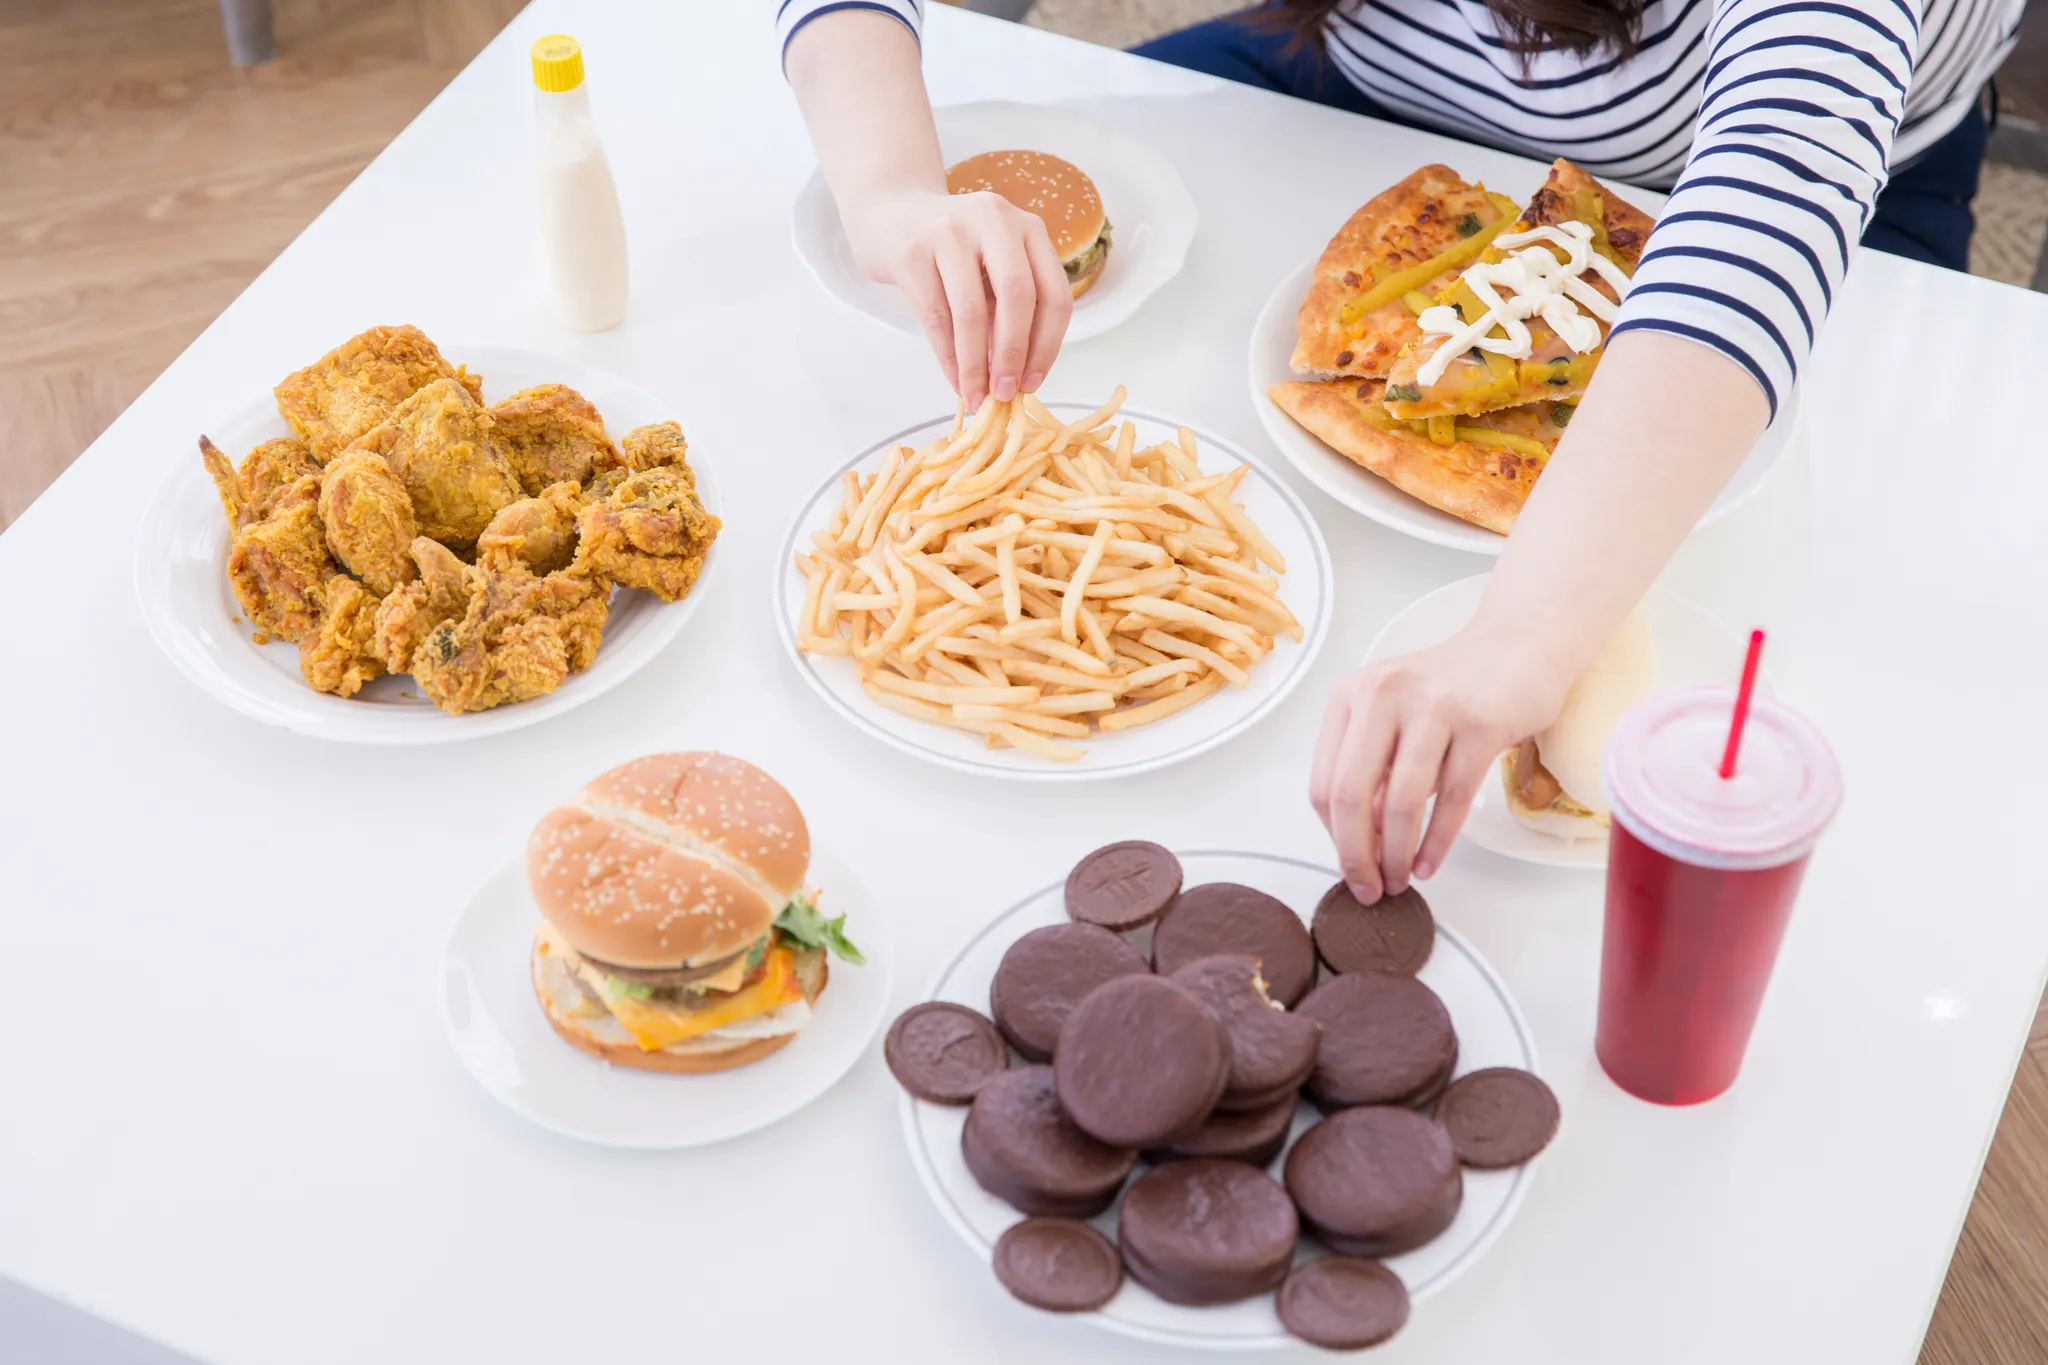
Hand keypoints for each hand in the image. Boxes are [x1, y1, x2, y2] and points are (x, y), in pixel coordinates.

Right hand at [840, 188, 1072, 409]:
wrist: (889, 213)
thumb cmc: (950, 250)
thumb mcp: (991, 267)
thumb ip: (1008, 310)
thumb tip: (1016, 377)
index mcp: (1029, 228)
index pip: (1054, 293)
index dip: (1047, 346)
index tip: (1032, 383)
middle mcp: (996, 221)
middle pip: (1019, 297)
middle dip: (1013, 355)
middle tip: (1004, 393)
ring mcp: (951, 231)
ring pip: (972, 311)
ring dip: (975, 365)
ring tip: (976, 395)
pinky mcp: (913, 251)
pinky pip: (936, 316)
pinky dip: (948, 357)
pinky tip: (954, 379)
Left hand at [1309, 626, 1570, 902]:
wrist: (1518, 647)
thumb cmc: (1450, 689)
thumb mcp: (1394, 717)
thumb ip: (1373, 769)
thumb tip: (1360, 841)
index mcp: (1351, 696)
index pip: (1323, 782)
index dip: (1334, 836)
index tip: (1350, 866)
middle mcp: (1383, 695)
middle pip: (1351, 794)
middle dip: (1357, 854)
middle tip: (1370, 888)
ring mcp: (1433, 706)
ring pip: (1402, 802)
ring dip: (1398, 854)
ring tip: (1402, 880)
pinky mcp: (1480, 723)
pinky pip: (1452, 799)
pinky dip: (1437, 842)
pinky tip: (1430, 863)